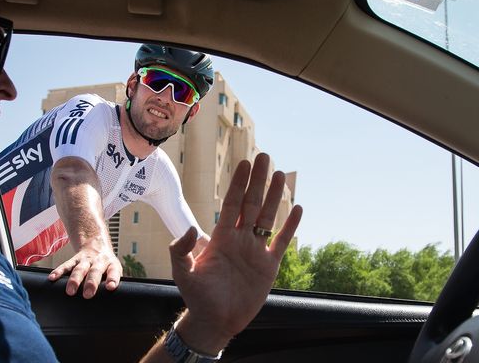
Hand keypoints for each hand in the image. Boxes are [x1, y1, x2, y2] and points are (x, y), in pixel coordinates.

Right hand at [48, 244, 121, 298]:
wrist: (97, 245)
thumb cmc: (107, 265)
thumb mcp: (115, 270)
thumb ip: (113, 283)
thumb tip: (113, 301)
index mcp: (111, 265)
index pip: (113, 272)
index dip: (112, 279)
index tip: (110, 287)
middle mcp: (99, 261)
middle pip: (95, 271)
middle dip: (91, 283)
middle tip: (88, 294)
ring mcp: (86, 260)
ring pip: (80, 269)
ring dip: (74, 280)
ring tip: (70, 291)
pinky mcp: (74, 259)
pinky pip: (66, 265)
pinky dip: (59, 271)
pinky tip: (53, 278)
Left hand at [169, 153, 302, 353]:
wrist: (214, 321)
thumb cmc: (196, 297)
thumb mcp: (182, 272)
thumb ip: (181, 249)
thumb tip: (191, 228)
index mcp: (221, 237)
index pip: (232, 204)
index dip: (237, 184)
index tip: (243, 164)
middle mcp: (240, 239)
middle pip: (251, 203)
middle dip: (257, 180)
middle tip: (263, 156)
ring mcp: (255, 251)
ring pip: (267, 217)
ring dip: (273, 196)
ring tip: (279, 174)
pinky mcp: (268, 267)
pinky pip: (281, 242)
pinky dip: (290, 226)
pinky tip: (297, 208)